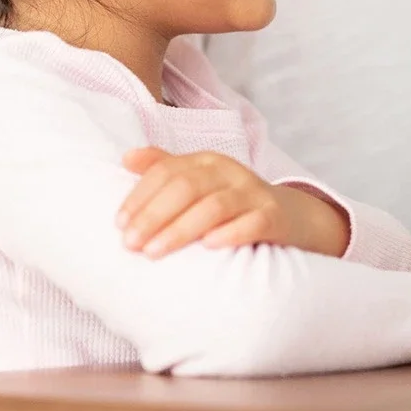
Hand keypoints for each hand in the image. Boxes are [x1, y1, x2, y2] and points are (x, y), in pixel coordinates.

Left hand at [115, 148, 349, 258]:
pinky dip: (231, 233)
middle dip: (154, 215)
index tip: (119, 224)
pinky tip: (210, 247)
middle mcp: (230, 172)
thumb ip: (166, 168)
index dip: (140, 196)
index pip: (167, 171)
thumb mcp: (201, 181)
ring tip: (155, 252)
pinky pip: (254, 222)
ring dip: (181, 229)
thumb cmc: (234, 201)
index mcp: (207, 161)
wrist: (291, 216)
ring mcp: (254, 193)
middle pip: (187, 187)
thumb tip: (126, 158)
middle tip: (130, 244)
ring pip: (215, 206)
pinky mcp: (274, 217)